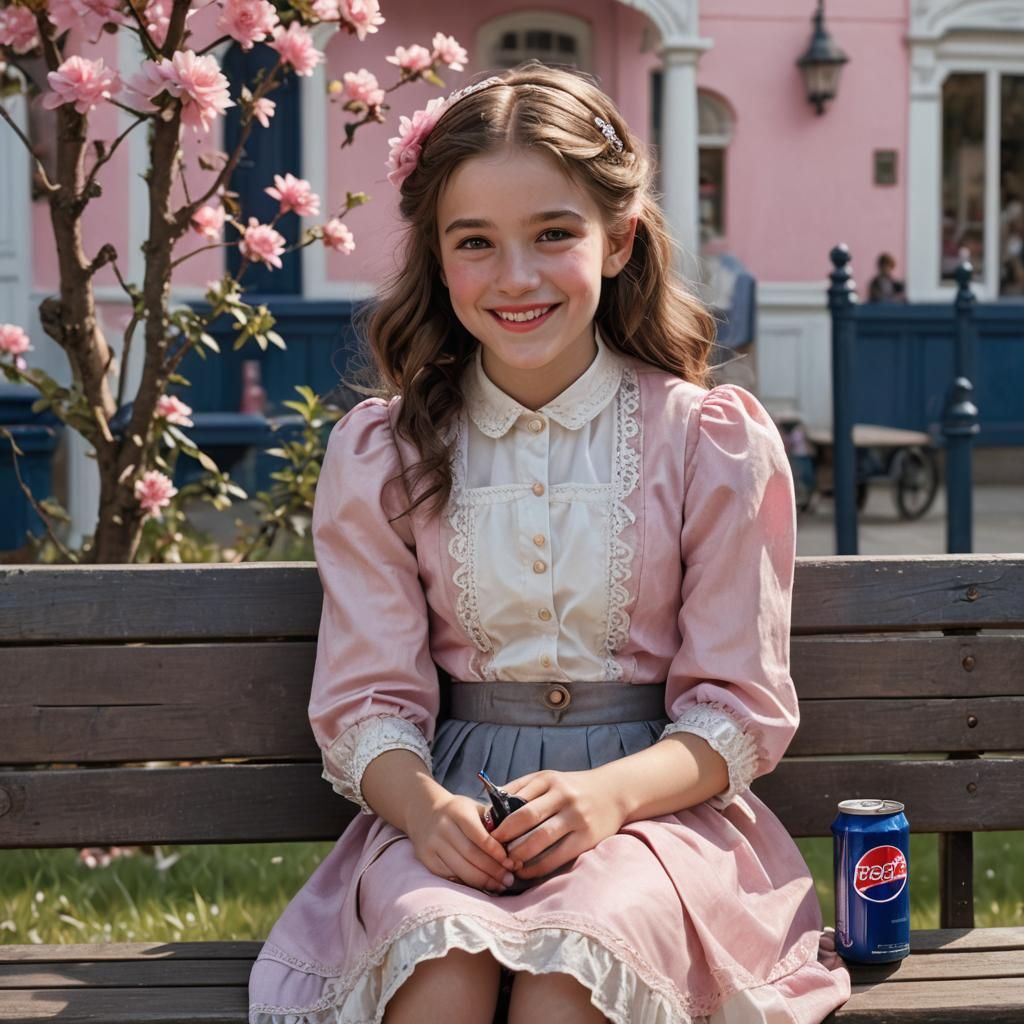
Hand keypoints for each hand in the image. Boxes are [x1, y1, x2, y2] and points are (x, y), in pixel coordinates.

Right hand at [403, 791, 517, 892]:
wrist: (424, 813)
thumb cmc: (459, 812)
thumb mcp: (474, 808)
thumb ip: (492, 823)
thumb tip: (515, 845)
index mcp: (458, 812)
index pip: (479, 836)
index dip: (496, 852)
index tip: (512, 863)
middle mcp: (443, 828)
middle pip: (471, 855)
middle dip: (493, 870)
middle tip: (510, 879)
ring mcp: (432, 845)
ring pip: (460, 869)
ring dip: (483, 881)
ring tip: (500, 886)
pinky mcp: (427, 860)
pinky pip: (450, 876)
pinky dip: (468, 883)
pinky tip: (482, 886)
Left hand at [490, 769, 625, 879]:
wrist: (613, 792)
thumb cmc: (570, 788)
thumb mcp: (547, 780)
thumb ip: (520, 790)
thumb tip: (488, 812)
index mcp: (548, 779)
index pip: (515, 799)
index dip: (498, 819)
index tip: (485, 834)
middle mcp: (563, 796)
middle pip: (526, 818)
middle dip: (506, 837)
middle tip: (493, 850)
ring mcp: (576, 817)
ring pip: (540, 839)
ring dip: (519, 854)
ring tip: (508, 862)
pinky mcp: (586, 838)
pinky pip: (557, 856)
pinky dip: (537, 867)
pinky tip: (526, 871)